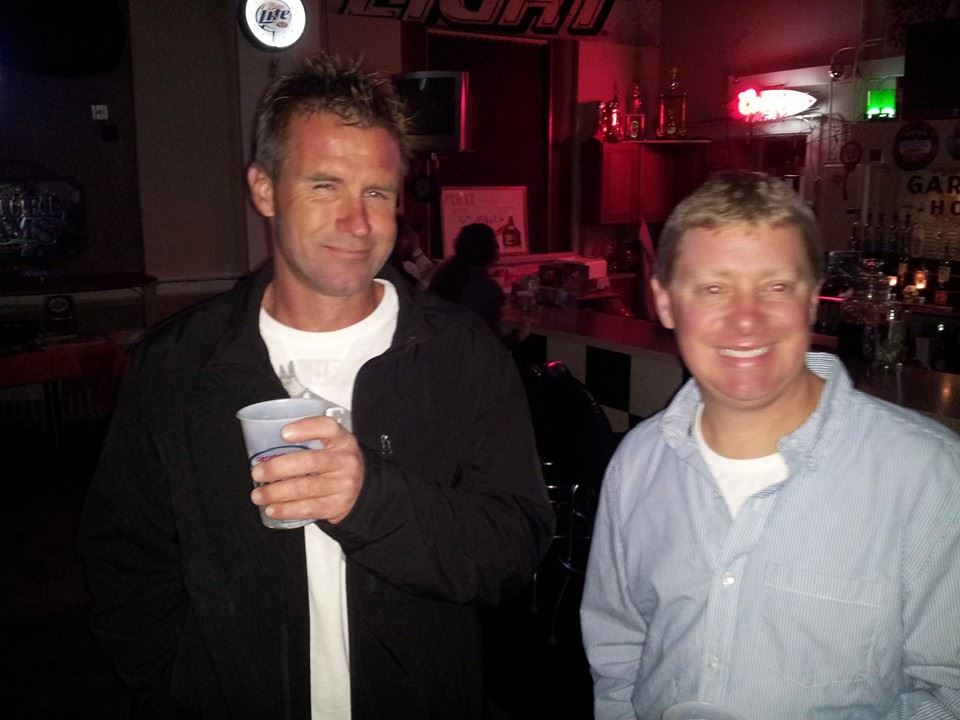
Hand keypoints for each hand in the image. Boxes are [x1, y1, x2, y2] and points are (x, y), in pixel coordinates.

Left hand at [249, 415, 363, 524]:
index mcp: (343, 441)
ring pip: (305, 488)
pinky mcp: (336, 506)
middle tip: (257, 472)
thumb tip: (268, 442)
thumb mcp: (333, 445)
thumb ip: (311, 440)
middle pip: (310, 462)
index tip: (283, 433)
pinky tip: (272, 509)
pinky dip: (286, 510)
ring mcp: (342, 485)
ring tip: (258, 494)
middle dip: (278, 467)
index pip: (328, 428)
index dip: (306, 428)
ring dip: (276, 492)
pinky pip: (308, 508)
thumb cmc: (338, 464)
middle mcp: (345, 462)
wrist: (362, 491)